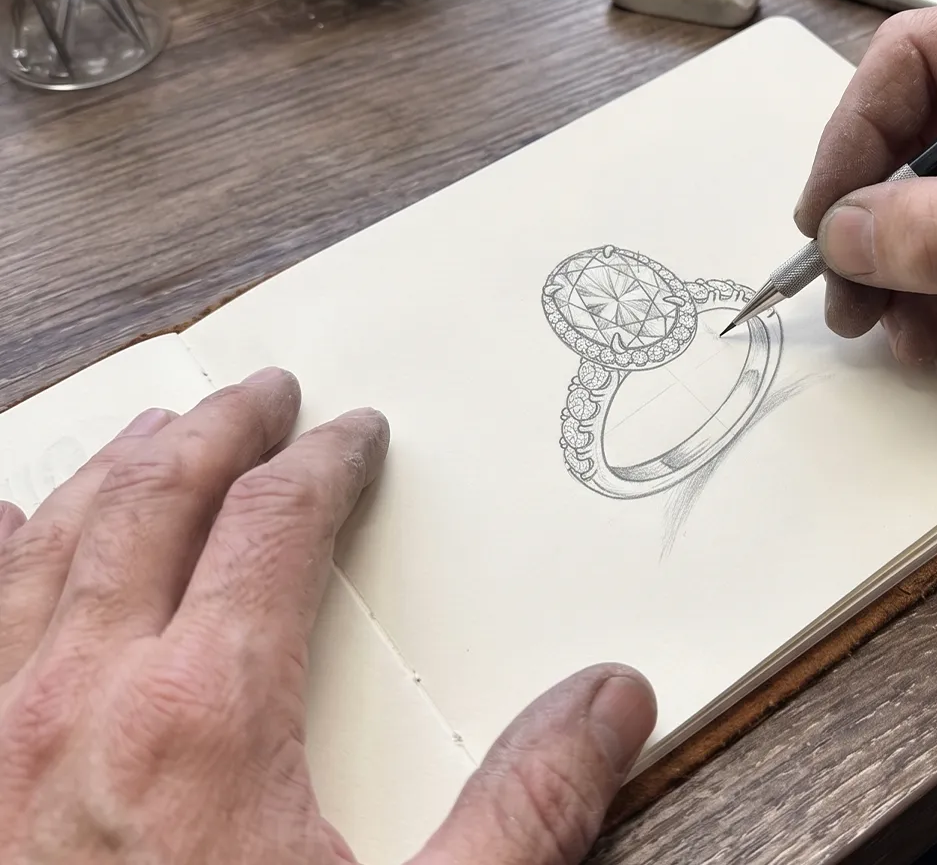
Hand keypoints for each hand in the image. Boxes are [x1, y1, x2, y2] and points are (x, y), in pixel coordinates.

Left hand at [0, 369, 654, 863]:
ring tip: (154, 430)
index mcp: (202, 715)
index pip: (276, 524)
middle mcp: (77, 698)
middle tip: (262, 390)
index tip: (354, 434)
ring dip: (109, 470)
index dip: (325, 462)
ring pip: (42, 540)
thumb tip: (611, 700)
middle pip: (154, 499)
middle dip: (219, 429)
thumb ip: (526, 810)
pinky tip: (2, 530)